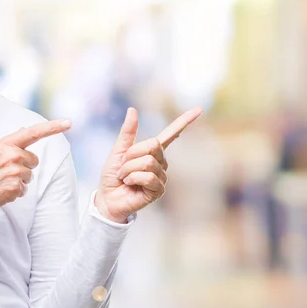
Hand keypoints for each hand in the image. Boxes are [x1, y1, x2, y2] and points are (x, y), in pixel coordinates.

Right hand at [0, 119, 71, 211]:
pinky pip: (24, 190)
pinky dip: (15, 192)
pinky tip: (1, 190)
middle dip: (24, 166)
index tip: (69, 122)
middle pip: (34, 161)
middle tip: (5, 171)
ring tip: (1, 181)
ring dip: (19, 180)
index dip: (53, 127)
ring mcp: (15, 172)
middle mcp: (13, 155)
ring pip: (29, 177)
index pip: (33, 132)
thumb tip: (26, 129)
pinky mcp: (16, 187)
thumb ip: (11, 142)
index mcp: (7, 143)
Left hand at [95, 107, 202, 222]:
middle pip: (153, 145)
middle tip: (123, 166)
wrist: (107, 198)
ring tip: (125, 177)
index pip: (171, 134)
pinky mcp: (158, 190)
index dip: (185, 121)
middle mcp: (160, 162)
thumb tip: (132, 109)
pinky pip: (148, 177)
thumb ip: (127, 132)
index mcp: (152, 151)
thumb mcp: (118, 150)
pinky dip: (133, 178)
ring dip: (129, 169)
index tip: (199, 110)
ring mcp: (161, 176)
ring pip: (148, 162)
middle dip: (131, 154)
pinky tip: (130, 184)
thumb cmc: (112, 176)